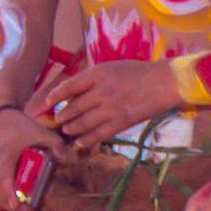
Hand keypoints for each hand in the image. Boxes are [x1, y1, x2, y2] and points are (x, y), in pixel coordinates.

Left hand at [34, 58, 184, 145]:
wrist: (163, 83)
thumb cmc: (138, 73)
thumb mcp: (112, 68)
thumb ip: (93, 79)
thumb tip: (74, 92)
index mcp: (98, 74)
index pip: (69, 86)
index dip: (55, 96)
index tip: (48, 103)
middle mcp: (101, 92)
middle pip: (73, 107)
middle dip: (62, 116)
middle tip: (57, 120)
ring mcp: (110, 109)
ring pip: (82, 123)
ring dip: (71, 128)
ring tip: (67, 130)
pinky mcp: (120, 123)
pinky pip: (97, 134)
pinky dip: (86, 140)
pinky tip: (79, 142)